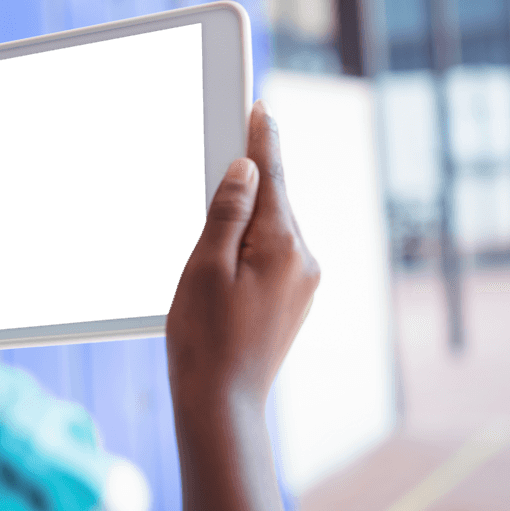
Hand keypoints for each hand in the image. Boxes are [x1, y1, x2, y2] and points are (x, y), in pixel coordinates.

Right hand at [167, 99, 319, 401]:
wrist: (222, 403)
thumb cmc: (205, 339)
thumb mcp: (205, 267)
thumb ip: (228, 212)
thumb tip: (247, 168)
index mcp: (282, 247)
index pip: (272, 176)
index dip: (262, 138)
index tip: (260, 107)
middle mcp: (304, 261)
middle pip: (275, 200)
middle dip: (251, 176)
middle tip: (229, 143)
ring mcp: (304, 283)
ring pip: (274, 227)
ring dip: (249, 213)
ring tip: (218, 209)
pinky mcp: (295, 300)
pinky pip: (275, 253)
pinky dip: (253, 240)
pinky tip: (229, 251)